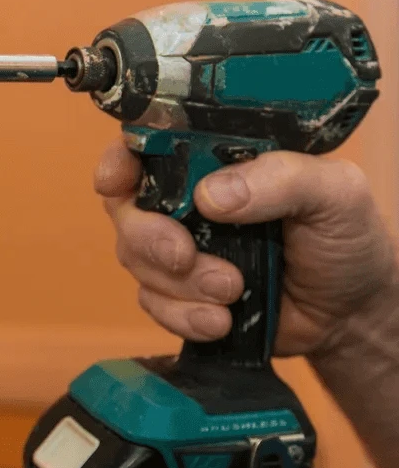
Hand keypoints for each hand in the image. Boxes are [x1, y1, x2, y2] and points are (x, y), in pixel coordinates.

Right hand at [96, 139, 397, 356]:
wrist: (351, 313)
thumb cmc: (344, 237)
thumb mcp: (333, 192)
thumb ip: (280, 179)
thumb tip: (211, 196)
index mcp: (211, 161)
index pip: (144, 145)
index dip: (117, 161)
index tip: (116, 180)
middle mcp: (183, 200)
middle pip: (127, 209)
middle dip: (149, 237)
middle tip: (185, 256)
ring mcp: (178, 248)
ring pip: (136, 260)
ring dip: (180, 284)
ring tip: (233, 291)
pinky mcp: (179, 295)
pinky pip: (153, 304)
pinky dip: (183, 316)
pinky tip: (222, 322)